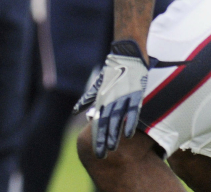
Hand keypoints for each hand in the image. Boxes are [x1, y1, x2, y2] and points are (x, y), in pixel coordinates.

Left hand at [73, 40, 149, 158]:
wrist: (126, 54)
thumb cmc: (112, 71)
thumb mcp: (98, 86)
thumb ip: (87, 99)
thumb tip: (75, 111)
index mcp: (102, 99)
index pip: (98, 122)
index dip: (97, 137)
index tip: (95, 152)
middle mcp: (110, 100)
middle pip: (105, 124)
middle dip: (102, 140)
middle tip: (100, 156)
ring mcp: (122, 97)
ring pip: (116, 120)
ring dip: (114, 135)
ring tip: (112, 149)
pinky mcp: (135, 93)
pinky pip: (132, 111)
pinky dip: (129, 122)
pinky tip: (128, 135)